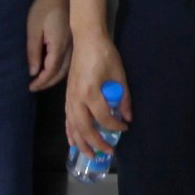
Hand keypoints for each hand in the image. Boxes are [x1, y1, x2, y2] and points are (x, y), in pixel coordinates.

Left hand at [26, 0, 71, 91]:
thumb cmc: (44, 9)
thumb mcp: (34, 29)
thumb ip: (34, 52)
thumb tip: (34, 72)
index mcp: (59, 47)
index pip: (51, 71)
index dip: (41, 81)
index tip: (31, 87)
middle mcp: (70, 49)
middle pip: (61, 73)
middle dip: (48, 83)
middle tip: (35, 87)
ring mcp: (75, 45)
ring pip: (67, 69)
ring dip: (55, 78)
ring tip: (43, 81)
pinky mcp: (75, 41)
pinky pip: (70, 62)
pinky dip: (62, 70)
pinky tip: (54, 70)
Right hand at [69, 34, 130, 151]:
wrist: (87, 40)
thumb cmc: (105, 55)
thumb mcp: (119, 75)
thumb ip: (123, 98)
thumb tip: (127, 117)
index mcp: (91, 92)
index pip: (103, 118)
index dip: (115, 126)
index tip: (125, 128)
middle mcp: (77, 98)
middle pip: (85, 128)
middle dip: (96, 143)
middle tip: (108, 152)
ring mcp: (69, 98)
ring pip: (73, 126)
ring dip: (81, 142)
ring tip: (90, 155)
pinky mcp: (67, 96)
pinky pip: (67, 118)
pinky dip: (70, 131)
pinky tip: (73, 142)